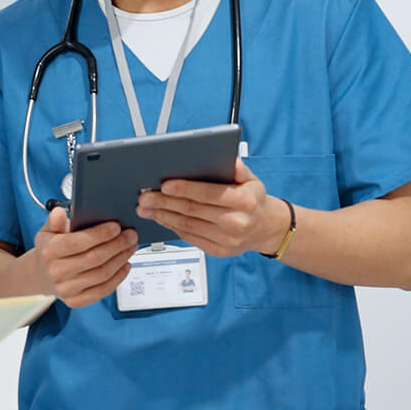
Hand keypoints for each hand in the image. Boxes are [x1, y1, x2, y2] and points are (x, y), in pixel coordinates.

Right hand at [35, 204, 136, 307]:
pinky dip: (118, 277)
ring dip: (121, 259)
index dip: (100, 234)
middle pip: (94, 258)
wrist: (41, 275)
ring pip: (102, 274)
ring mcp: (65, 288)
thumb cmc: (50, 250)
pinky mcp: (75, 301)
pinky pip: (103, 290)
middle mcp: (55, 271)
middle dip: (117, 245)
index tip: (116, 227)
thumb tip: (59, 213)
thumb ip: (55, 221)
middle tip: (130, 235)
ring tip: (130, 247)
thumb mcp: (48, 231)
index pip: (77, 242)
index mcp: (48, 251)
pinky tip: (125, 264)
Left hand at [136, 158, 287, 256]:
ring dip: (162, 216)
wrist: (266, 228)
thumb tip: (227, 158)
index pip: (208, 194)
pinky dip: (171, 227)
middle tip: (145, 197)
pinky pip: (189, 237)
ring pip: (187, 226)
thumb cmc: (253, 200)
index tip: (164, 185)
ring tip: (145, 208)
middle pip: (192, 210)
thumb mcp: (251, 180)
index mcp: (244, 201)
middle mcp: (236, 222)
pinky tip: (160, 218)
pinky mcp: (218, 251)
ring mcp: (227, 239)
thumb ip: (237, 168)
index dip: (184, 189)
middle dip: (164, 203)